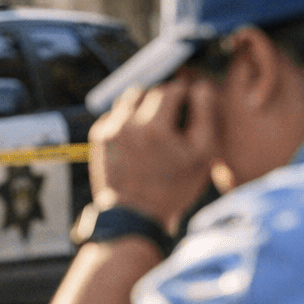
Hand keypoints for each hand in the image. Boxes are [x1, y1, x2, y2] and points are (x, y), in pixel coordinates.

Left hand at [88, 71, 217, 233]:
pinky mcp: (98, 138)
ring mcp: (109, 131)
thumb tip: (199, 87)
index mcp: (155, 128)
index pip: (171, 90)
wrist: (134, 216)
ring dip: (142, 105)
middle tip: (172, 117)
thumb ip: (205, 116)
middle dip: (162, 99)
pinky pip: (114, 114)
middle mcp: (127, 125)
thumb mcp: (202, 155)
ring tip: (155, 124)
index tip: (189, 106)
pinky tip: (137, 136)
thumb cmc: (174, 188)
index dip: (184, 95)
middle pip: (147, 91)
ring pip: (128, 99)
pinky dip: (126, 118)